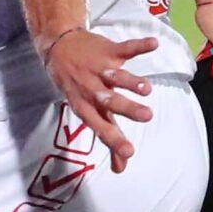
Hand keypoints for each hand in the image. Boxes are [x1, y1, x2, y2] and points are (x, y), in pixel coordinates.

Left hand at [42, 28, 158, 172]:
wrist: (58, 47)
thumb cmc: (77, 86)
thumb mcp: (88, 111)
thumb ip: (108, 138)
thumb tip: (121, 167)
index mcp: (87, 107)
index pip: (100, 126)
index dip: (113, 140)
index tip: (129, 153)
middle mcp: (92, 89)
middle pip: (110, 101)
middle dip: (128, 108)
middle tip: (147, 116)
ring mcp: (100, 69)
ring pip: (116, 76)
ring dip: (132, 82)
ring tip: (146, 89)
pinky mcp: (108, 51)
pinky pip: (125, 48)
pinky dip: (140, 46)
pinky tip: (154, 44)